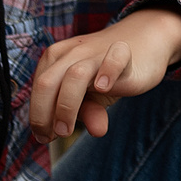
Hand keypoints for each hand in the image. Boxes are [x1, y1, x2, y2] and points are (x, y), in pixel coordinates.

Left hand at [28, 6, 180, 140]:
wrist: (142, 43)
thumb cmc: (107, 73)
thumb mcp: (93, 98)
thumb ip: (87, 113)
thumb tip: (92, 132)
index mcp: (55, 60)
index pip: (38, 89)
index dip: (37, 116)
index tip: (45, 137)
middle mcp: (72, 53)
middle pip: (48, 82)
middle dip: (44, 114)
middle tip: (54, 136)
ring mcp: (97, 52)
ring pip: (75, 75)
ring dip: (66, 106)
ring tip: (67, 130)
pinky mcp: (124, 51)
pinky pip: (114, 57)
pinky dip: (107, 72)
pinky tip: (103, 88)